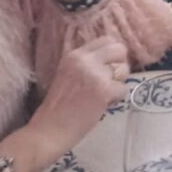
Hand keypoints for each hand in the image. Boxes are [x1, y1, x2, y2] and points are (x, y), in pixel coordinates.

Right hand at [27, 37, 129, 153]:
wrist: (48, 131)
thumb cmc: (59, 107)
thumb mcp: (69, 74)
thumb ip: (88, 64)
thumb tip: (114, 58)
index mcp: (75, 55)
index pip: (106, 40)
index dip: (112, 54)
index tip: (108, 67)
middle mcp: (85, 60)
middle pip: (120, 49)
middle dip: (119, 65)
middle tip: (109, 81)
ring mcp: (95, 74)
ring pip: (124, 70)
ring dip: (118, 83)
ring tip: (102, 95)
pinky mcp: (104, 90)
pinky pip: (124, 89)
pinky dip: (116, 99)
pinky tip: (102, 105)